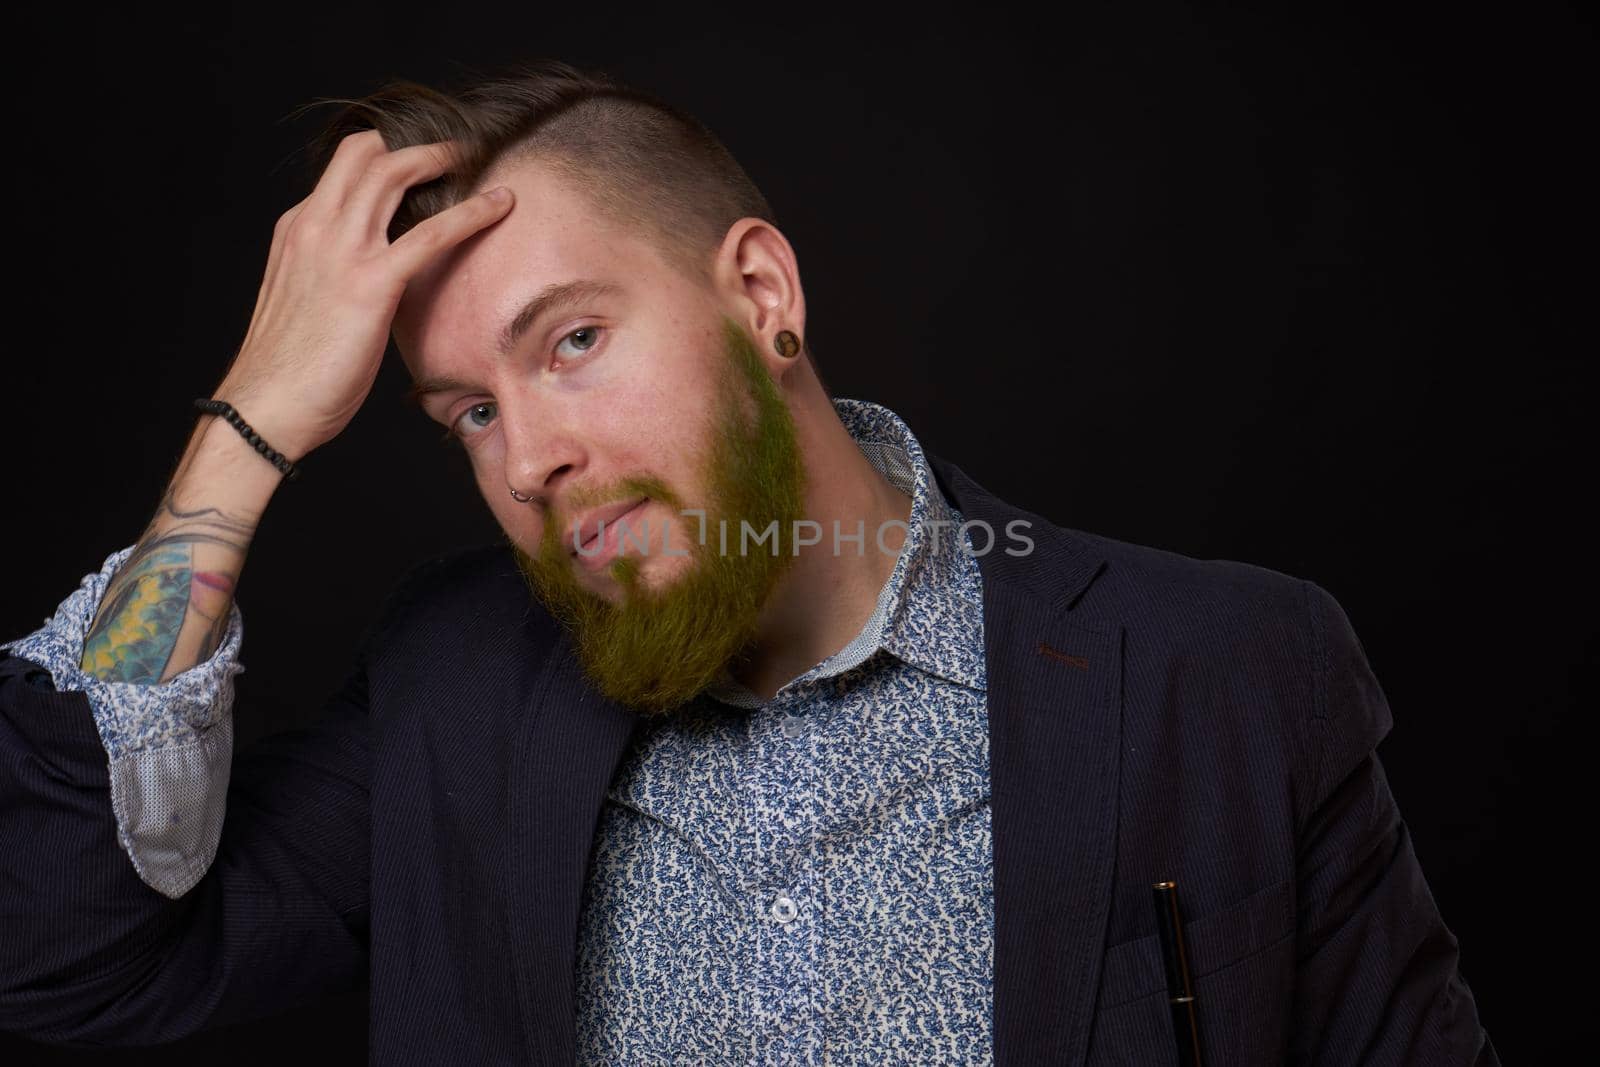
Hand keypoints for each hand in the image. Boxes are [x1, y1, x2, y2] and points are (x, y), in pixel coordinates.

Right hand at [211, 129, 513, 459]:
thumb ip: (336, 278)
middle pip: (365, 154)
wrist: (266, 405)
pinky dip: (472, 211)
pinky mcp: (371, 282)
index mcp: (297, 230)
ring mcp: (341, 250)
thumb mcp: (308, 305)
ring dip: (441, 159)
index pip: (343, 171)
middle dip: (413, 144)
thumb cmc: (289, 371)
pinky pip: (432, 232)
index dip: (383, 157)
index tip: (420, 163)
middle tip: (456, 149)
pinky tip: (502, 203)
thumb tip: (375, 284)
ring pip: (394, 174)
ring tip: (478, 157)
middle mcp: (315, 226)